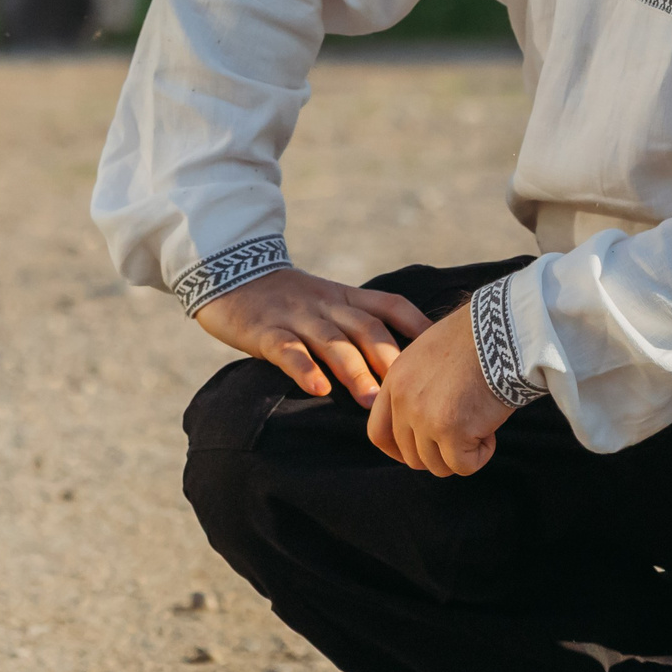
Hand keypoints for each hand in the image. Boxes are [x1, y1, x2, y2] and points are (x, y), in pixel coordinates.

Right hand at [193, 268, 431, 407]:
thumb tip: (398, 363)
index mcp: (343, 297)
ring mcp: (295, 317)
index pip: (389, 305)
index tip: (444, 351)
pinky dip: (303, 368)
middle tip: (414, 392)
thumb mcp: (324, 301)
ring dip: (354, 370)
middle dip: (391, 359)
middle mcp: (325, 305)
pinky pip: (286, 349)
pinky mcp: (264, 330)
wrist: (226, 271)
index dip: (418, 326)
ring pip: (331, 341)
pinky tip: (317, 388)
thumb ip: (353, 323)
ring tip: (373, 400)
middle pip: (366, 328)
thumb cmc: (282, 298)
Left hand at [365, 303, 515, 476]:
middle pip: (411, 456)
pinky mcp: (451, 430)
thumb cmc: (476, 341)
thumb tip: (424, 429)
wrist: (501, 332)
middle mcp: (403, 400)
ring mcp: (424, 417)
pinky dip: (482, 454)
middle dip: (440, 453)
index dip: (400, 451)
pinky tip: (491, 428)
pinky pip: (463, 466)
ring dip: (463, 453)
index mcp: (395, 381)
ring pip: (437, 466)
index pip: (378, 433)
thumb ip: (418, 390)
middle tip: (465, 433)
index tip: (425, 450)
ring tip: (480, 423)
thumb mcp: (430, 359)